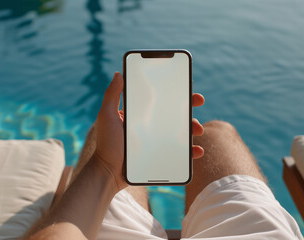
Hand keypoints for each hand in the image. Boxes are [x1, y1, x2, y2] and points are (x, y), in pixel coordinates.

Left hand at [93, 72, 204, 191]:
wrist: (108, 172)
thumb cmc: (106, 143)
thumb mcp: (106, 115)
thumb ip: (112, 95)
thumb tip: (119, 73)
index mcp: (139, 114)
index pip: (159, 99)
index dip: (174, 92)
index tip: (186, 86)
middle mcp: (149, 126)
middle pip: (174, 114)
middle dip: (188, 107)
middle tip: (197, 102)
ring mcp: (156, 141)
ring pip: (180, 132)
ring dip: (192, 127)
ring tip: (197, 129)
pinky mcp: (160, 155)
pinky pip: (179, 152)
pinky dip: (191, 151)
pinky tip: (197, 150)